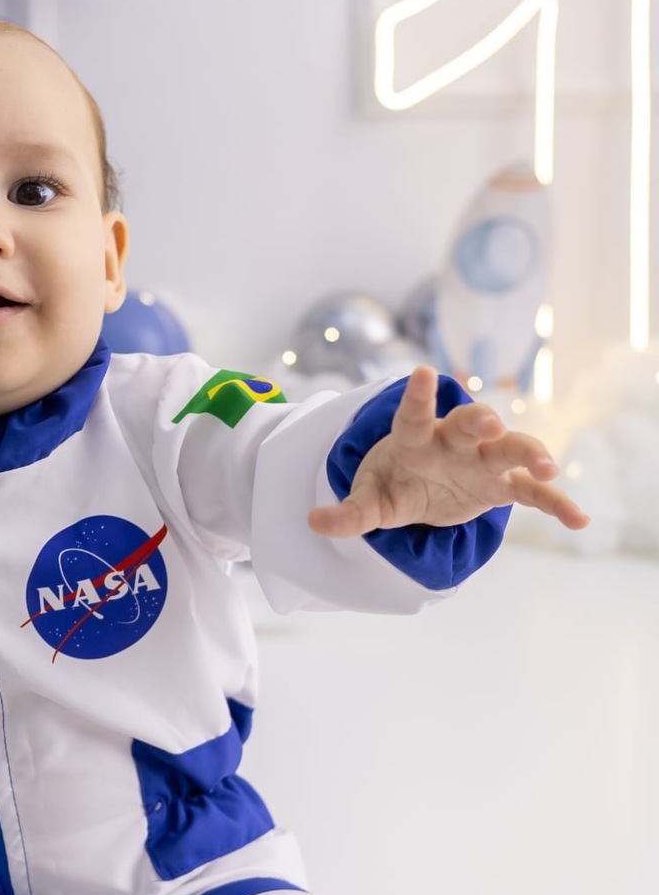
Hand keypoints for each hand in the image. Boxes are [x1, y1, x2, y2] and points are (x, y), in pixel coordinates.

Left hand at [307, 365, 590, 538]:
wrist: (419, 490)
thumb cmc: (392, 484)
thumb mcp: (368, 501)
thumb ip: (347, 513)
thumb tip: (314, 522)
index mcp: (415, 439)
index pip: (414, 413)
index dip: (418, 394)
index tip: (422, 372)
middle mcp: (453, 443)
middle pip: (469, 425)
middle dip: (479, 421)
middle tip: (487, 422)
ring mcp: (482, 462)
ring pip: (509, 450)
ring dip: (528, 453)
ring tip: (547, 467)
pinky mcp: (502, 487)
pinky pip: (533, 494)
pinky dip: (556, 504)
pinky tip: (579, 519)